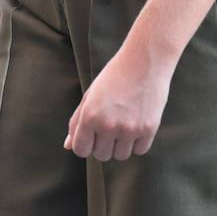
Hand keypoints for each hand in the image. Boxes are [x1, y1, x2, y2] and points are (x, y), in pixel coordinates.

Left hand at [65, 42, 174, 160]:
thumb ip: (77, 121)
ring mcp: (129, 129)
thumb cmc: (114, 76)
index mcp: (90, 116)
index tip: (93, 134)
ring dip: (121, 144)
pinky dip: (138, 142)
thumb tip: (68, 145)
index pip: (81, 150)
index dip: (86, 144)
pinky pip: (140, 150)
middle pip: (102, 155)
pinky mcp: (148, 129)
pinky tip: (138, 124)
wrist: (145, 60)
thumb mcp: (90, 94)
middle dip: (104, 144)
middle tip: (112, 124)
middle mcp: (108, 125)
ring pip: (121, 155)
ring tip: (125, 123)